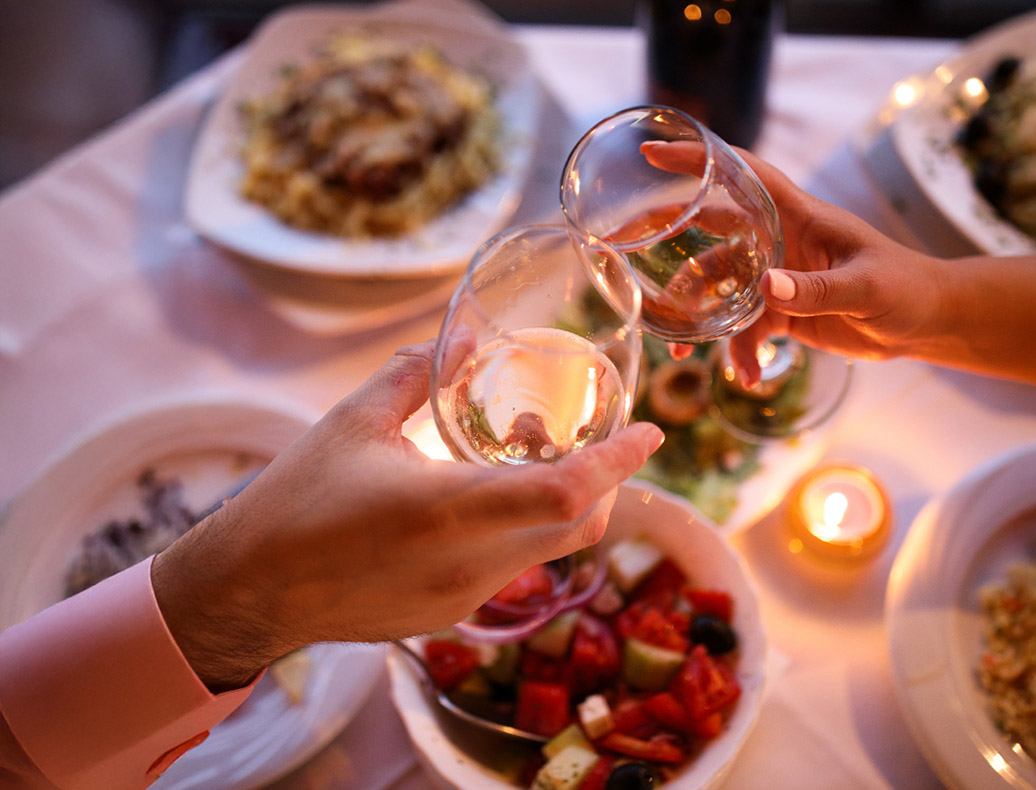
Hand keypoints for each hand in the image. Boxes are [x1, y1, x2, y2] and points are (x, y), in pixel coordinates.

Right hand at [152, 338, 663, 690]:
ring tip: (512, 453)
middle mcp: (468, 564)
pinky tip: (482, 500)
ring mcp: (463, 599)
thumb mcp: (352, 420)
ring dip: (557, 502)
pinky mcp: (451, 617)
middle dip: (603, 481)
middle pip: (579, 526)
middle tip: (583, 437)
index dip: (620, 462)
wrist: (250, 592)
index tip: (652, 433)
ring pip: (548, 550)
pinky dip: (522, 530)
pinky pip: (512, 569)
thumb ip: (415, 373)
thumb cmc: (295, 499)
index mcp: (446, 509)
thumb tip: (465, 339)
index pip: (567, 492)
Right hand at [640, 141, 945, 385]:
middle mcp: (781, 240)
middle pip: (715, 231)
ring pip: (722, 290)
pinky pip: (747, 330)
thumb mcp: (865, 288)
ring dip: (704, 318)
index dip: (700, 161)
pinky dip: (741, 353)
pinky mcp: (784, 311)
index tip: (655, 153)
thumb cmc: (906, 288)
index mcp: (799, 215)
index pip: (743, 175)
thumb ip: (815, 289)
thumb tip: (766, 289)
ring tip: (686, 352)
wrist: (927, 323)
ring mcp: (779, 276)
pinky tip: (747, 376)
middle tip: (630, 248)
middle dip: (673, 240)